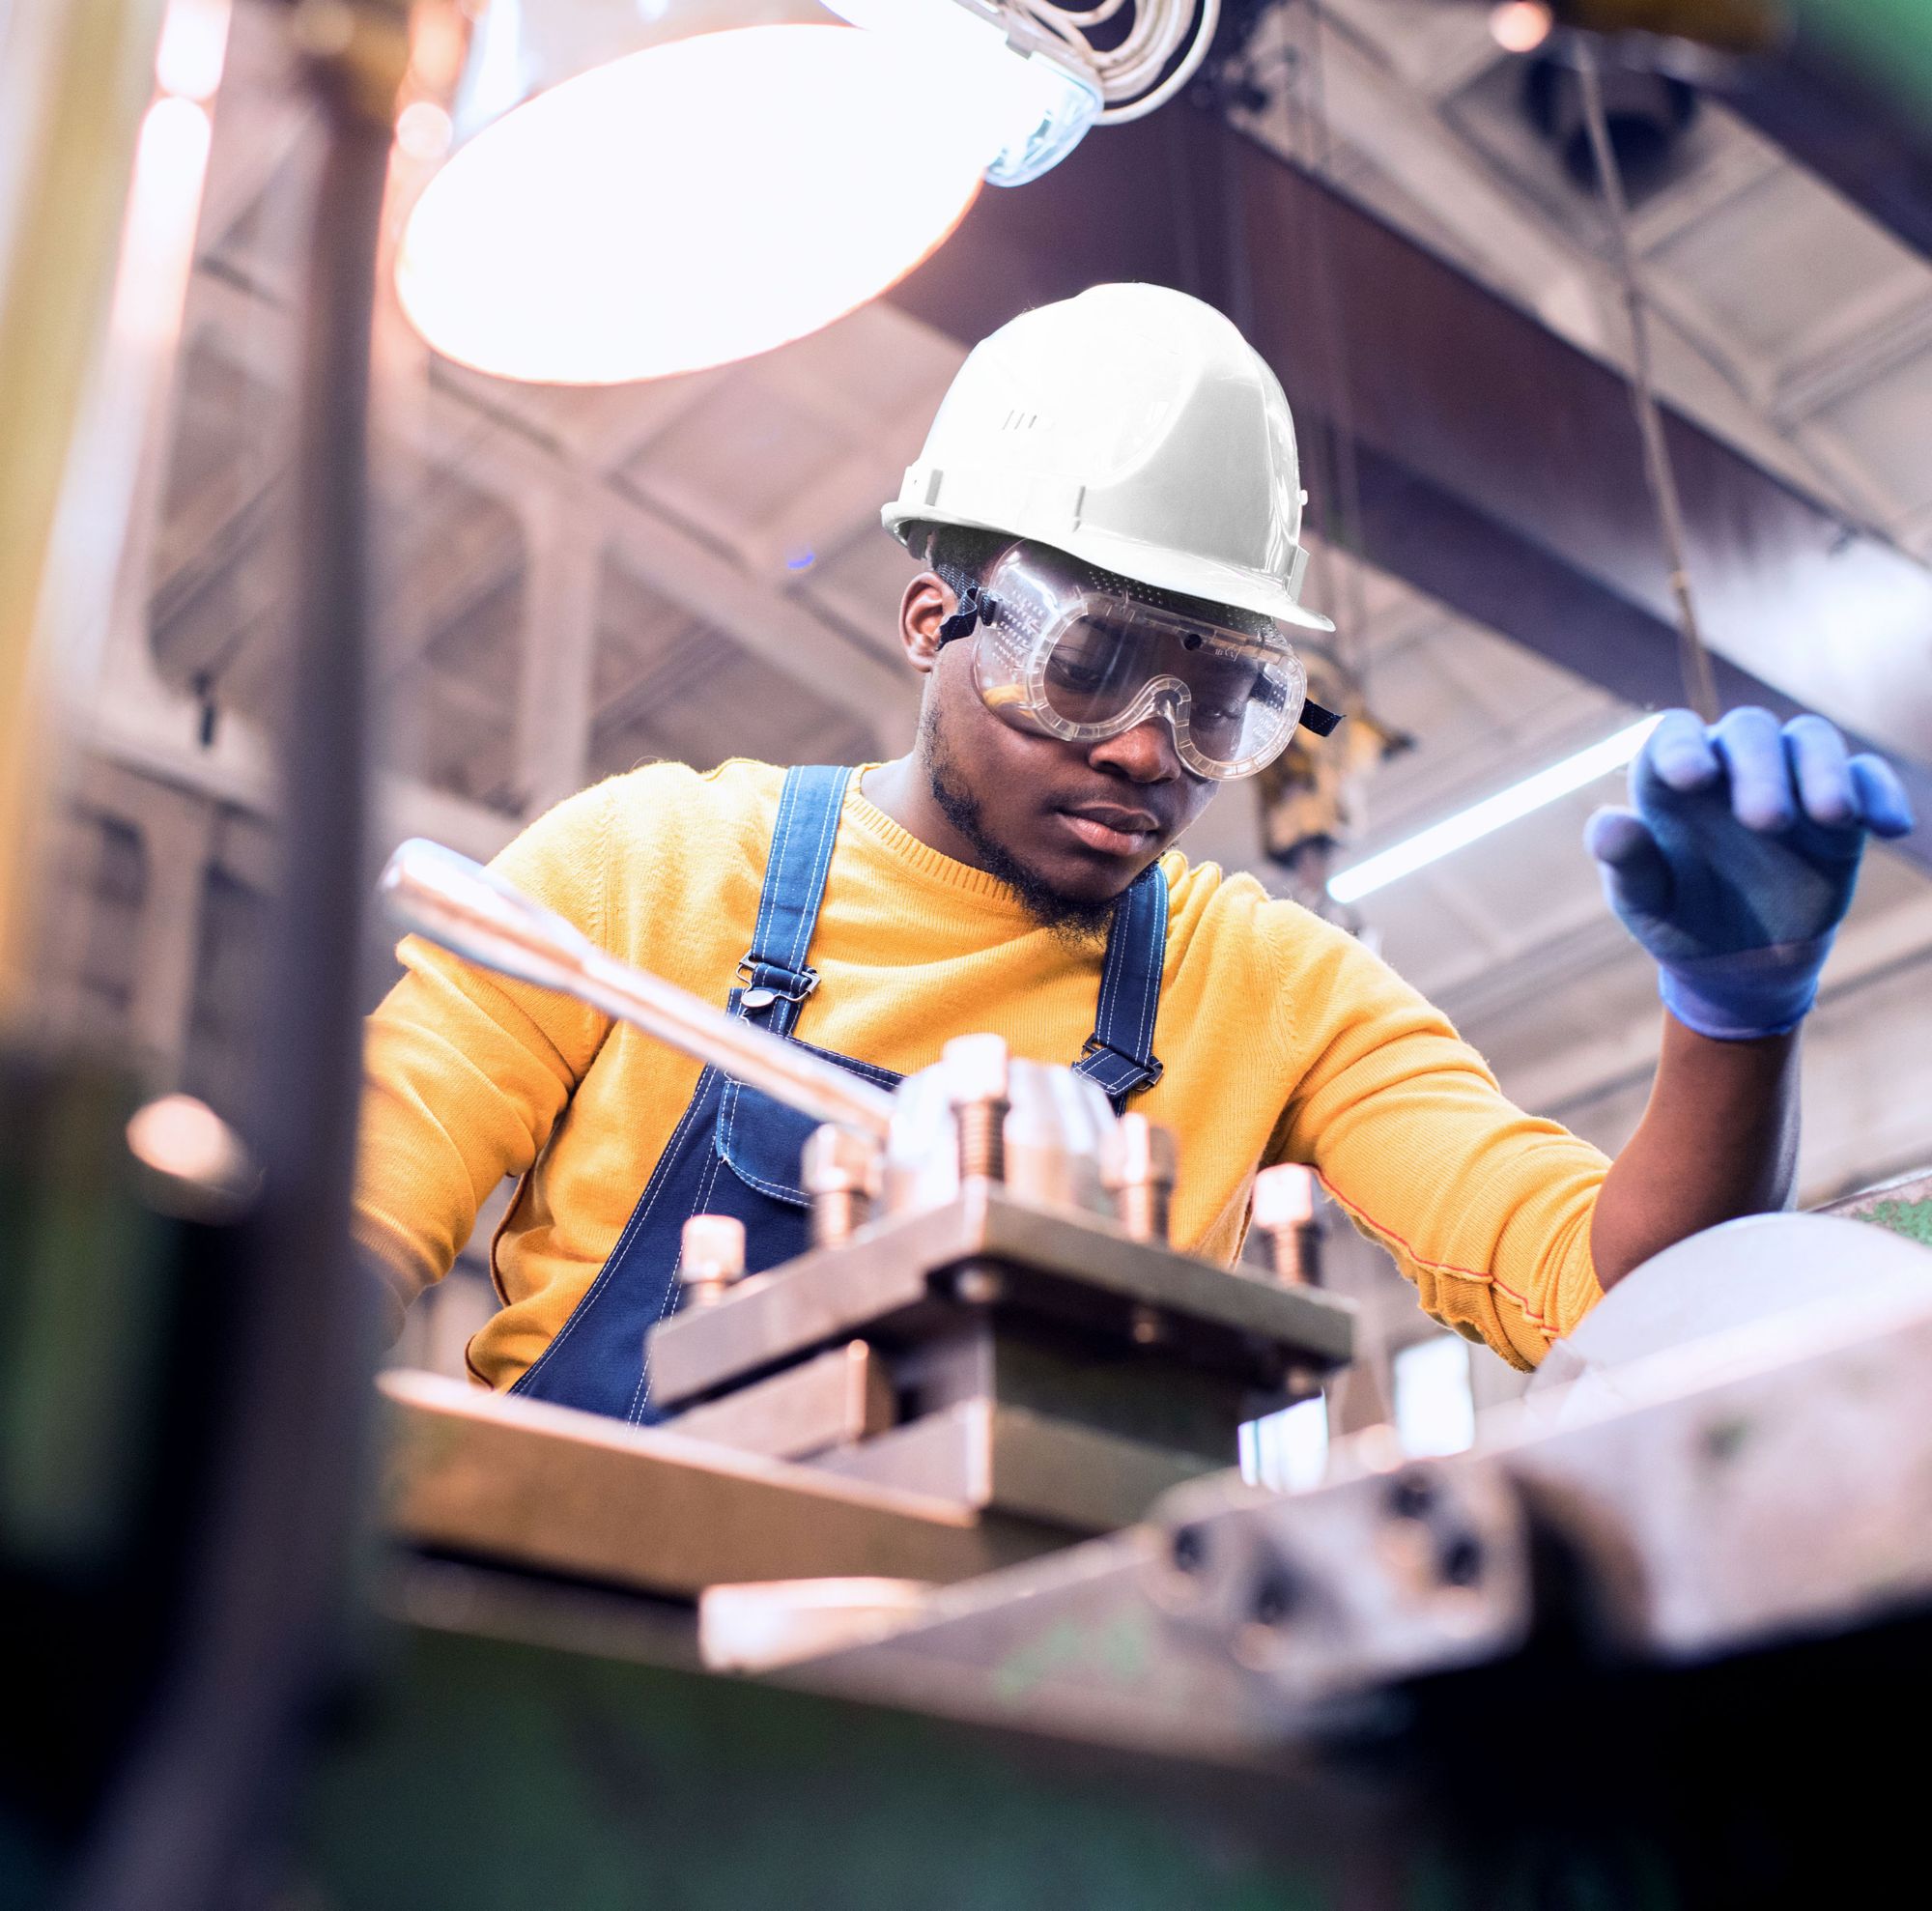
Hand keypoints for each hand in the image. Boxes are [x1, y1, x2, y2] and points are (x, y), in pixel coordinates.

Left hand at [1585, 707, 1915, 1039]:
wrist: (1736, 965)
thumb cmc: (1678, 921)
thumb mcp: (1646, 903)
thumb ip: (1628, 864)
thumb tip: (1609, 825)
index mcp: (1672, 782)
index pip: (1673, 734)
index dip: (1681, 746)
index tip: (1692, 779)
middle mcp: (1731, 767)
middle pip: (1749, 731)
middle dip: (1760, 769)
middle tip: (1766, 822)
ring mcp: (1789, 781)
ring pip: (1810, 740)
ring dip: (1824, 771)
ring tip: (1830, 816)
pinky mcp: (1839, 810)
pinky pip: (1867, 780)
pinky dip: (1879, 795)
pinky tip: (1889, 828)